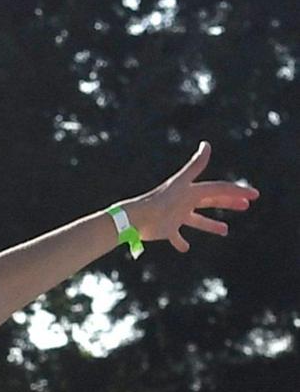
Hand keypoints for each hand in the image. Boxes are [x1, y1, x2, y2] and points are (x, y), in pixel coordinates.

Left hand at [126, 142, 257, 252]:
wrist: (138, 218)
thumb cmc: (161, 201)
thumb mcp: (182, 183)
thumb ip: (195, 165)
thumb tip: (206, 144)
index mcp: (192, 191)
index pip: (219, 189)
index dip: (237, 191)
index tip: (254, 195)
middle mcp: (186, 202)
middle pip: (211, 201)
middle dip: (229, 203)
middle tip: (246, 206)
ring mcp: (177, 216)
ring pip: (198, 220)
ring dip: (211, 225)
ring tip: (225, 230)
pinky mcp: (167, 230)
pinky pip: (177, 237)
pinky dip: (181, 242)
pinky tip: (186, 247)